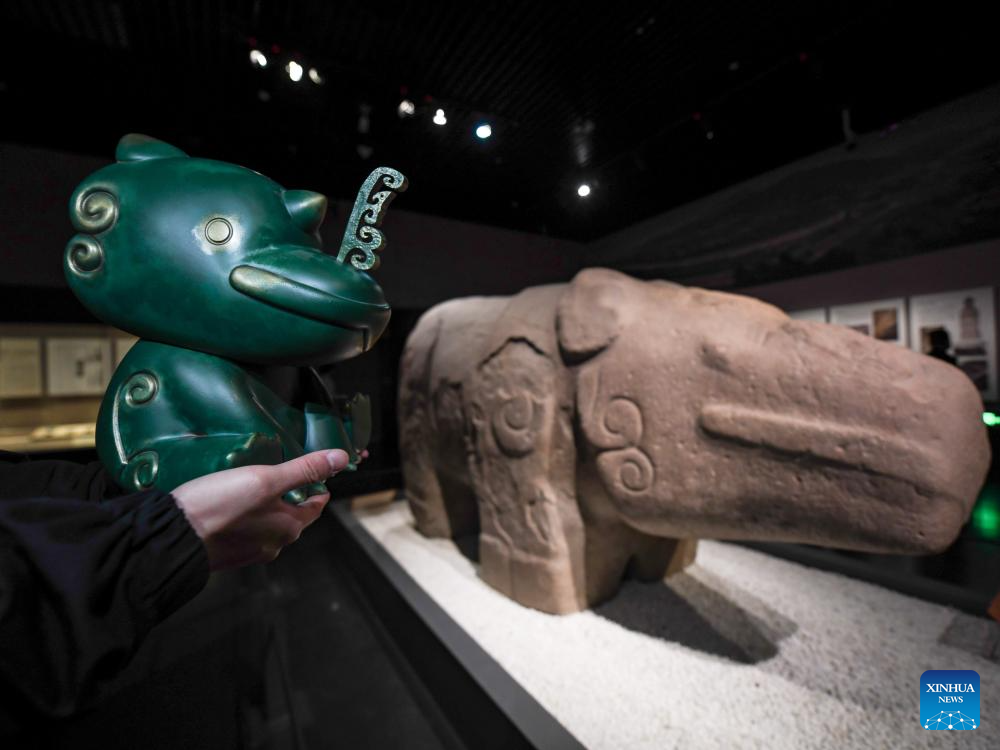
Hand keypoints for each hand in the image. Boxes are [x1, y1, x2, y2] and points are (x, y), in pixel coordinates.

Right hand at [172, 449, 349, 570]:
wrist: (174, 538)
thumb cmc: (220, 507)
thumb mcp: (266, 479)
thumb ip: (304, 470)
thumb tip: (340, 458)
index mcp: (289, 528)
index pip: (315, 506)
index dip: (317, 487)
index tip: (315, 473)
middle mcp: (274, 545)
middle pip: (292, 516)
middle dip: (292, 497)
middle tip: (283, 475)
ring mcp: (250, 552)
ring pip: (268, 525)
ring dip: (266, 507)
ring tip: (254, 486)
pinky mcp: (228, 554)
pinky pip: (246, 532)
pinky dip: (246, 518)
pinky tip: (232, 504)